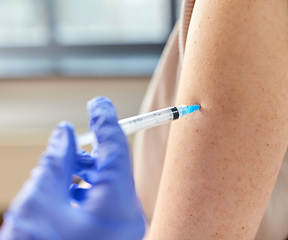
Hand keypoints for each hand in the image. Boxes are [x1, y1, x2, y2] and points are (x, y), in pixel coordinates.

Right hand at [0, 97, 145, 239]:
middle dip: (85, 154)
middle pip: (111, 168)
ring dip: (80, 176)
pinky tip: (62, 197)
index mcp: (118, 203)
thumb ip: (55, 162)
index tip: (98, 102)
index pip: (116, 147)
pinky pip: (102, 205)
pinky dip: (82, 195)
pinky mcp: (114, 236)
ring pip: (105, 186)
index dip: (105, 120)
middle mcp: (128, 215)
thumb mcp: (40, 202)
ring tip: (56, 175)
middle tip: (65, 145)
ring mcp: (123, 229)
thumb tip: (64, 134)